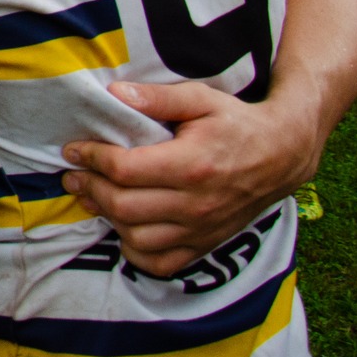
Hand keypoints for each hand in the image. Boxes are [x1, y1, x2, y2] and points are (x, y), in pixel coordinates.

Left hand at [61, 79, 318, 275]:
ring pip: (137, 238)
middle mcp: (195, 203)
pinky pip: (162, 263)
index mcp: (190, 164)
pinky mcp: (207, 244)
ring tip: (92, 197)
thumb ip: (157, 97)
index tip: (73, 150)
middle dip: (90, 188)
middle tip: (73, 175)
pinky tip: (124, 229)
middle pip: (123, 206)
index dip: (91, 159)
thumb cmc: (237, 123)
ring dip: (108, 219)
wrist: (283, 154)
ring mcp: (201, 229)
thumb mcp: (201, 99)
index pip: (124, 169)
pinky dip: (136, 252)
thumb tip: (114, 93)